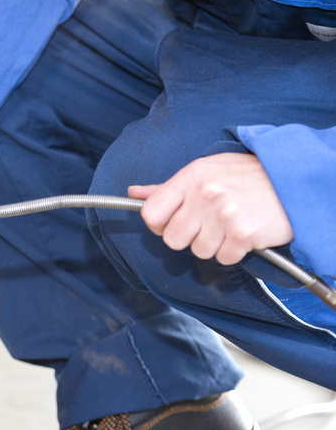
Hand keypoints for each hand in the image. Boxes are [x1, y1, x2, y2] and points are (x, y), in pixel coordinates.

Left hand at [128, 153, 292, 265]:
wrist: (294, 181)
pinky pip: (223, 258)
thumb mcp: (205, 171)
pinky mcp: (244, 234)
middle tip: (209, 224)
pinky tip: (244, 233)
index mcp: (190, 177)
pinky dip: (234, 252)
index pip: (151, 214)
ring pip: (199, 251)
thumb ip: (167, 187)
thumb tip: (134, 193)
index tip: (172, 222)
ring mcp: (225, 214)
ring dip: (214, 244)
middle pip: (172, 239)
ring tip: (231, 224)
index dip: (159, 224)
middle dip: (188, 237)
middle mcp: (205, 194)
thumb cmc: (247, 177)